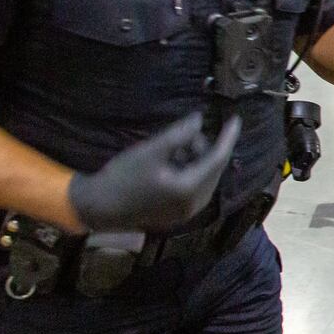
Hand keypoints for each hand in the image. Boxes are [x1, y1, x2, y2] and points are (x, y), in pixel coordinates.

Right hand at [67, 113, 241, 232]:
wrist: (98, 208)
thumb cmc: (122, 178)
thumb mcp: (151, 151)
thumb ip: (178, 135)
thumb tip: (199, 120)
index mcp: (190, 190)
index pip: (218, 159)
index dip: (227, 138)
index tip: (235, 119)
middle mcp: (194, 204)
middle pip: (212, 169)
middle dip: (204, 148)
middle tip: (186, 133)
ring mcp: (187, 212)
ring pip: (203, 178)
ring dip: (194, 159)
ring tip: (172, 148)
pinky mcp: (177, 213)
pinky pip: (193, 187)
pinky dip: (188, 171)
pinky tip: (169, 161)